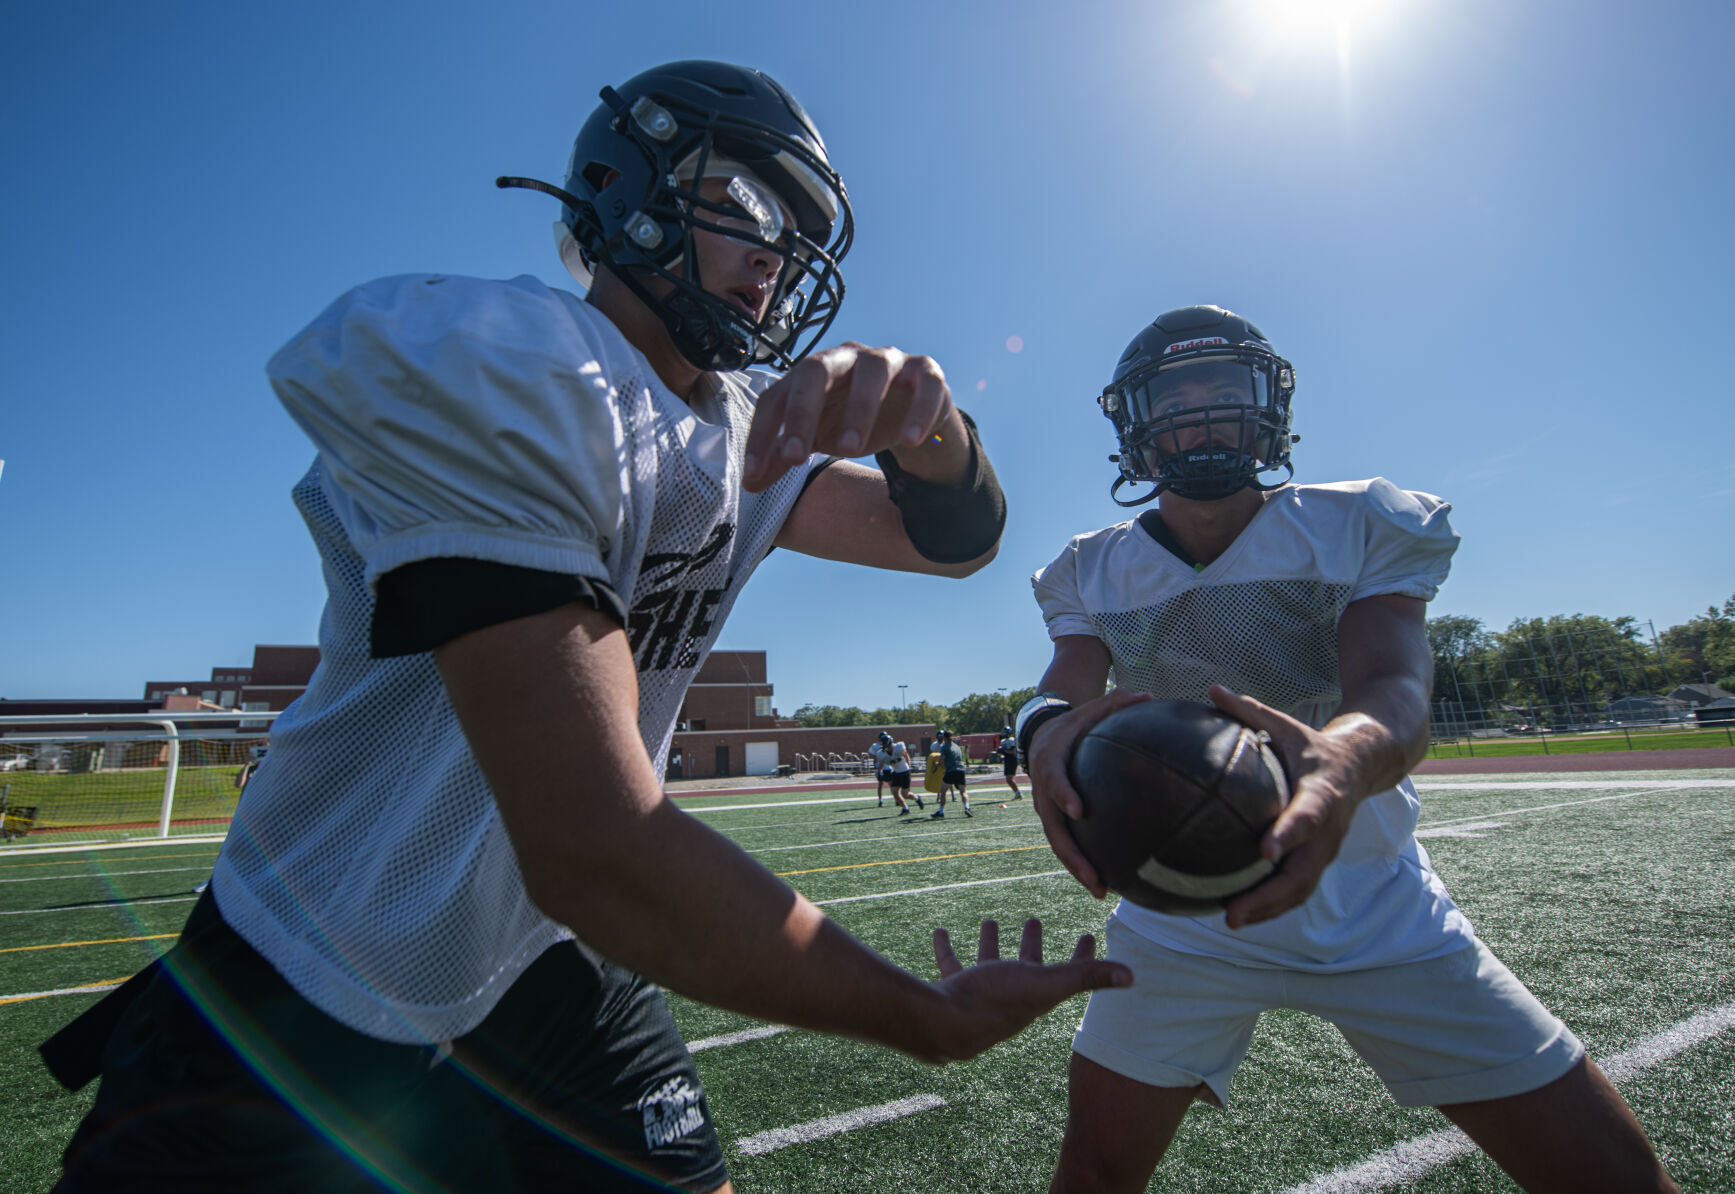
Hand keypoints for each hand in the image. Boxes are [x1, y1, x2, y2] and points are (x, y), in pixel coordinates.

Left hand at [742, 343, 952, 491]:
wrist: (908, 412)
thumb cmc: (852, 419)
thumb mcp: (816, 437)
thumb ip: (784, 456)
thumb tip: (750, 483)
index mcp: (811, 373)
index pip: (777, 396)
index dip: (762, 433)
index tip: (755, 474)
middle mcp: (846, 358)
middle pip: (817, 368)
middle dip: (802, 412)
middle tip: (795, 457)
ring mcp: (888, 361)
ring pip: (873, 371)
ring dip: (860, 409)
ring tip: (851, 450)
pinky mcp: (925, 373)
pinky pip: (924, 384)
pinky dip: (918, 410)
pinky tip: (908, 440)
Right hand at [924, 918, 1130, 1062]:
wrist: (948, 1026)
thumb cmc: (998, 1003)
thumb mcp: (1046, 983)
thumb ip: (1086, 977)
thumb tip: (1133, 976)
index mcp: (1038, 993)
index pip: (1068, 973)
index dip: (1082, 955)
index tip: (1090, 935)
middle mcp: (1012, 994)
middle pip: (1027, 965)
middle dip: (1032, 943)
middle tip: (1035, 921)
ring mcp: (982, 993)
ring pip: (989, 963)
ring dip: (990, 943)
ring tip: (989, 921)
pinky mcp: (955, 990)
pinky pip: (952, 965)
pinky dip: (947, 948)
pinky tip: (940, 932)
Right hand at [1026, 690, 1152, 898]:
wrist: (1041, 734)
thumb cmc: (1074, 722)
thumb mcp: (1090, 708)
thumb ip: (1116, 703)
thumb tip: (1149, 696)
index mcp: (1050, 760)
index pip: (1054, 779)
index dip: (1063, 794)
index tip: (1078, 811)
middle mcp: (1043, 789)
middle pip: (1053, 828)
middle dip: (1072, 856)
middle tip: (1094, 878)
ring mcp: (1046, 808)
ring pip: (1057, 843)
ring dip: (1076, 869)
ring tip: (1101, 890)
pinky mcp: (1054, 818)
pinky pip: (1066, 843)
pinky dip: (1081, 863)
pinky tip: (1106, 880)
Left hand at [1208, 685, 1366, 928]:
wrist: (1363, 764)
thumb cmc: (1313, 745)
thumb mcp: (1287, 724)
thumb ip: (1250, 710)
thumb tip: (1212, 688)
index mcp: (1323, 792)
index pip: (1308, 816)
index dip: (1290, 833)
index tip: (1265, 850)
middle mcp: (1329, 828)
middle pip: (1303, 871)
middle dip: (1270, 896)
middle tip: (1233, 913)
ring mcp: (1326, 849)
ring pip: (1301, 889)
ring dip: (1268, 909)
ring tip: (1230, 921)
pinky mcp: (1320, 861)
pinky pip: (1297, 890)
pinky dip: (1271, 905)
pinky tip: (1238, 914)